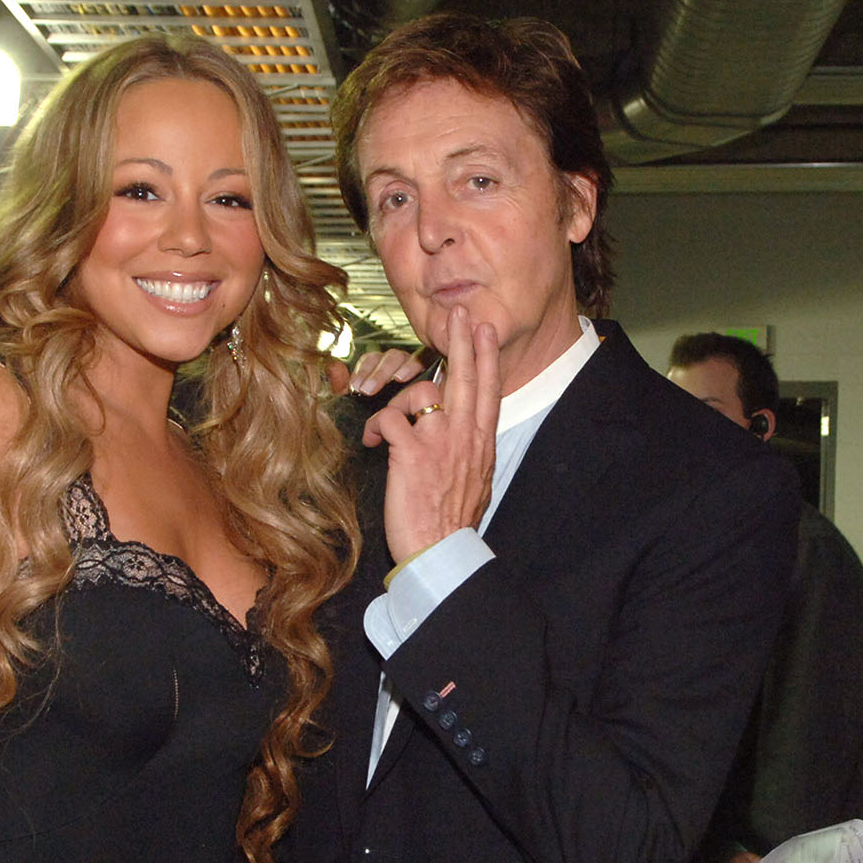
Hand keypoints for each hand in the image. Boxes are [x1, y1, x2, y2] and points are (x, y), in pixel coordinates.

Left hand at [363, 306, 500, 565]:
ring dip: (399, 399)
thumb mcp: (478, 485)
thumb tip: (471, 446)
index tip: (484, 330)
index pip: (488, 391)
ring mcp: (439, 442)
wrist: (441, 551)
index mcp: (481, 443)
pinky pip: (390, 418)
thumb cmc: (453, 525)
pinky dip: (376, 426)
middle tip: (458, 311)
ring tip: (390, 421)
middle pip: (464, 376)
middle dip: (460, 339)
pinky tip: (374, 443)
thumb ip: (473, 456)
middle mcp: (464, 436)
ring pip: (421, 392)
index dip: (486, 357)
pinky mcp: (411, 453)